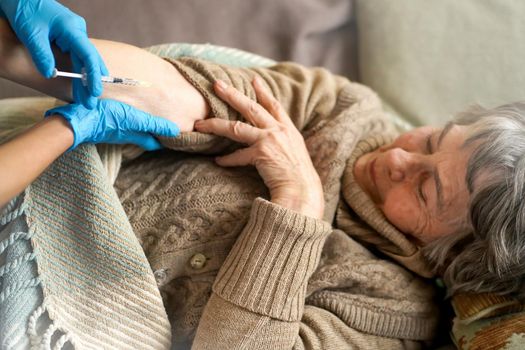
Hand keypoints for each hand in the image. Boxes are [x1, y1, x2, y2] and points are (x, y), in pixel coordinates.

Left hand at [0, 0, 106, 107]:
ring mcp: (73, 33)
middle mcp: (77, 31)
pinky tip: (82, 83)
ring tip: (89, 97)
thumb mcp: (30, 33)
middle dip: (91, 82)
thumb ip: (42, 55)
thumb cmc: (24, 8)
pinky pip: (77, 55)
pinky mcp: (66, 35)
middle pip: (89, 60)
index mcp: (72, 29)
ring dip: (85, 79)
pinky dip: (79, 70)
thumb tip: (50, 75)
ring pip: (84, 59)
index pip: (88, 56)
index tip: (94, 92)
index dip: (92, 76)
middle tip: (91, 103)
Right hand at [45, 99, 179, 150]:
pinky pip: (118, 124)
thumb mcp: (135, 120)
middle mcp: (124, 135)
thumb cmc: (108, 119)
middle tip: (164, 129)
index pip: (153, 143)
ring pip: (131, 131)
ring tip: (148, 120)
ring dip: (140, 127)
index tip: (175, 138)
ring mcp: (112, 130)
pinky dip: (126, 121)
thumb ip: (155, 125)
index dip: (163, 141)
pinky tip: (124, 113)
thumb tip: (175, 131)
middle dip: (154, 134)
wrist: (78, 121)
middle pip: (143, 137)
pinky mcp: (102, 123)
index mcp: (135, 135)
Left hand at [194, 77, 323, 218]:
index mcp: (289, 130)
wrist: (303, 191)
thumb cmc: (300, 178)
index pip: (274, 105)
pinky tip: (218, 161)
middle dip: (232, 94)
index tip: (253, 79)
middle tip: (217, 84)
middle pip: (251, 107)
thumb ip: (284, 144)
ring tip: (201, 123)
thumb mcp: (296, 154)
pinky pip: (237, 155)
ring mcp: (269, 140)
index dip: (263, 92)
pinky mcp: (261, 153)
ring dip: (216, 124)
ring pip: (236, 127)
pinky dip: (227, 160)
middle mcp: (279, 130)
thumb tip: (272, 144)